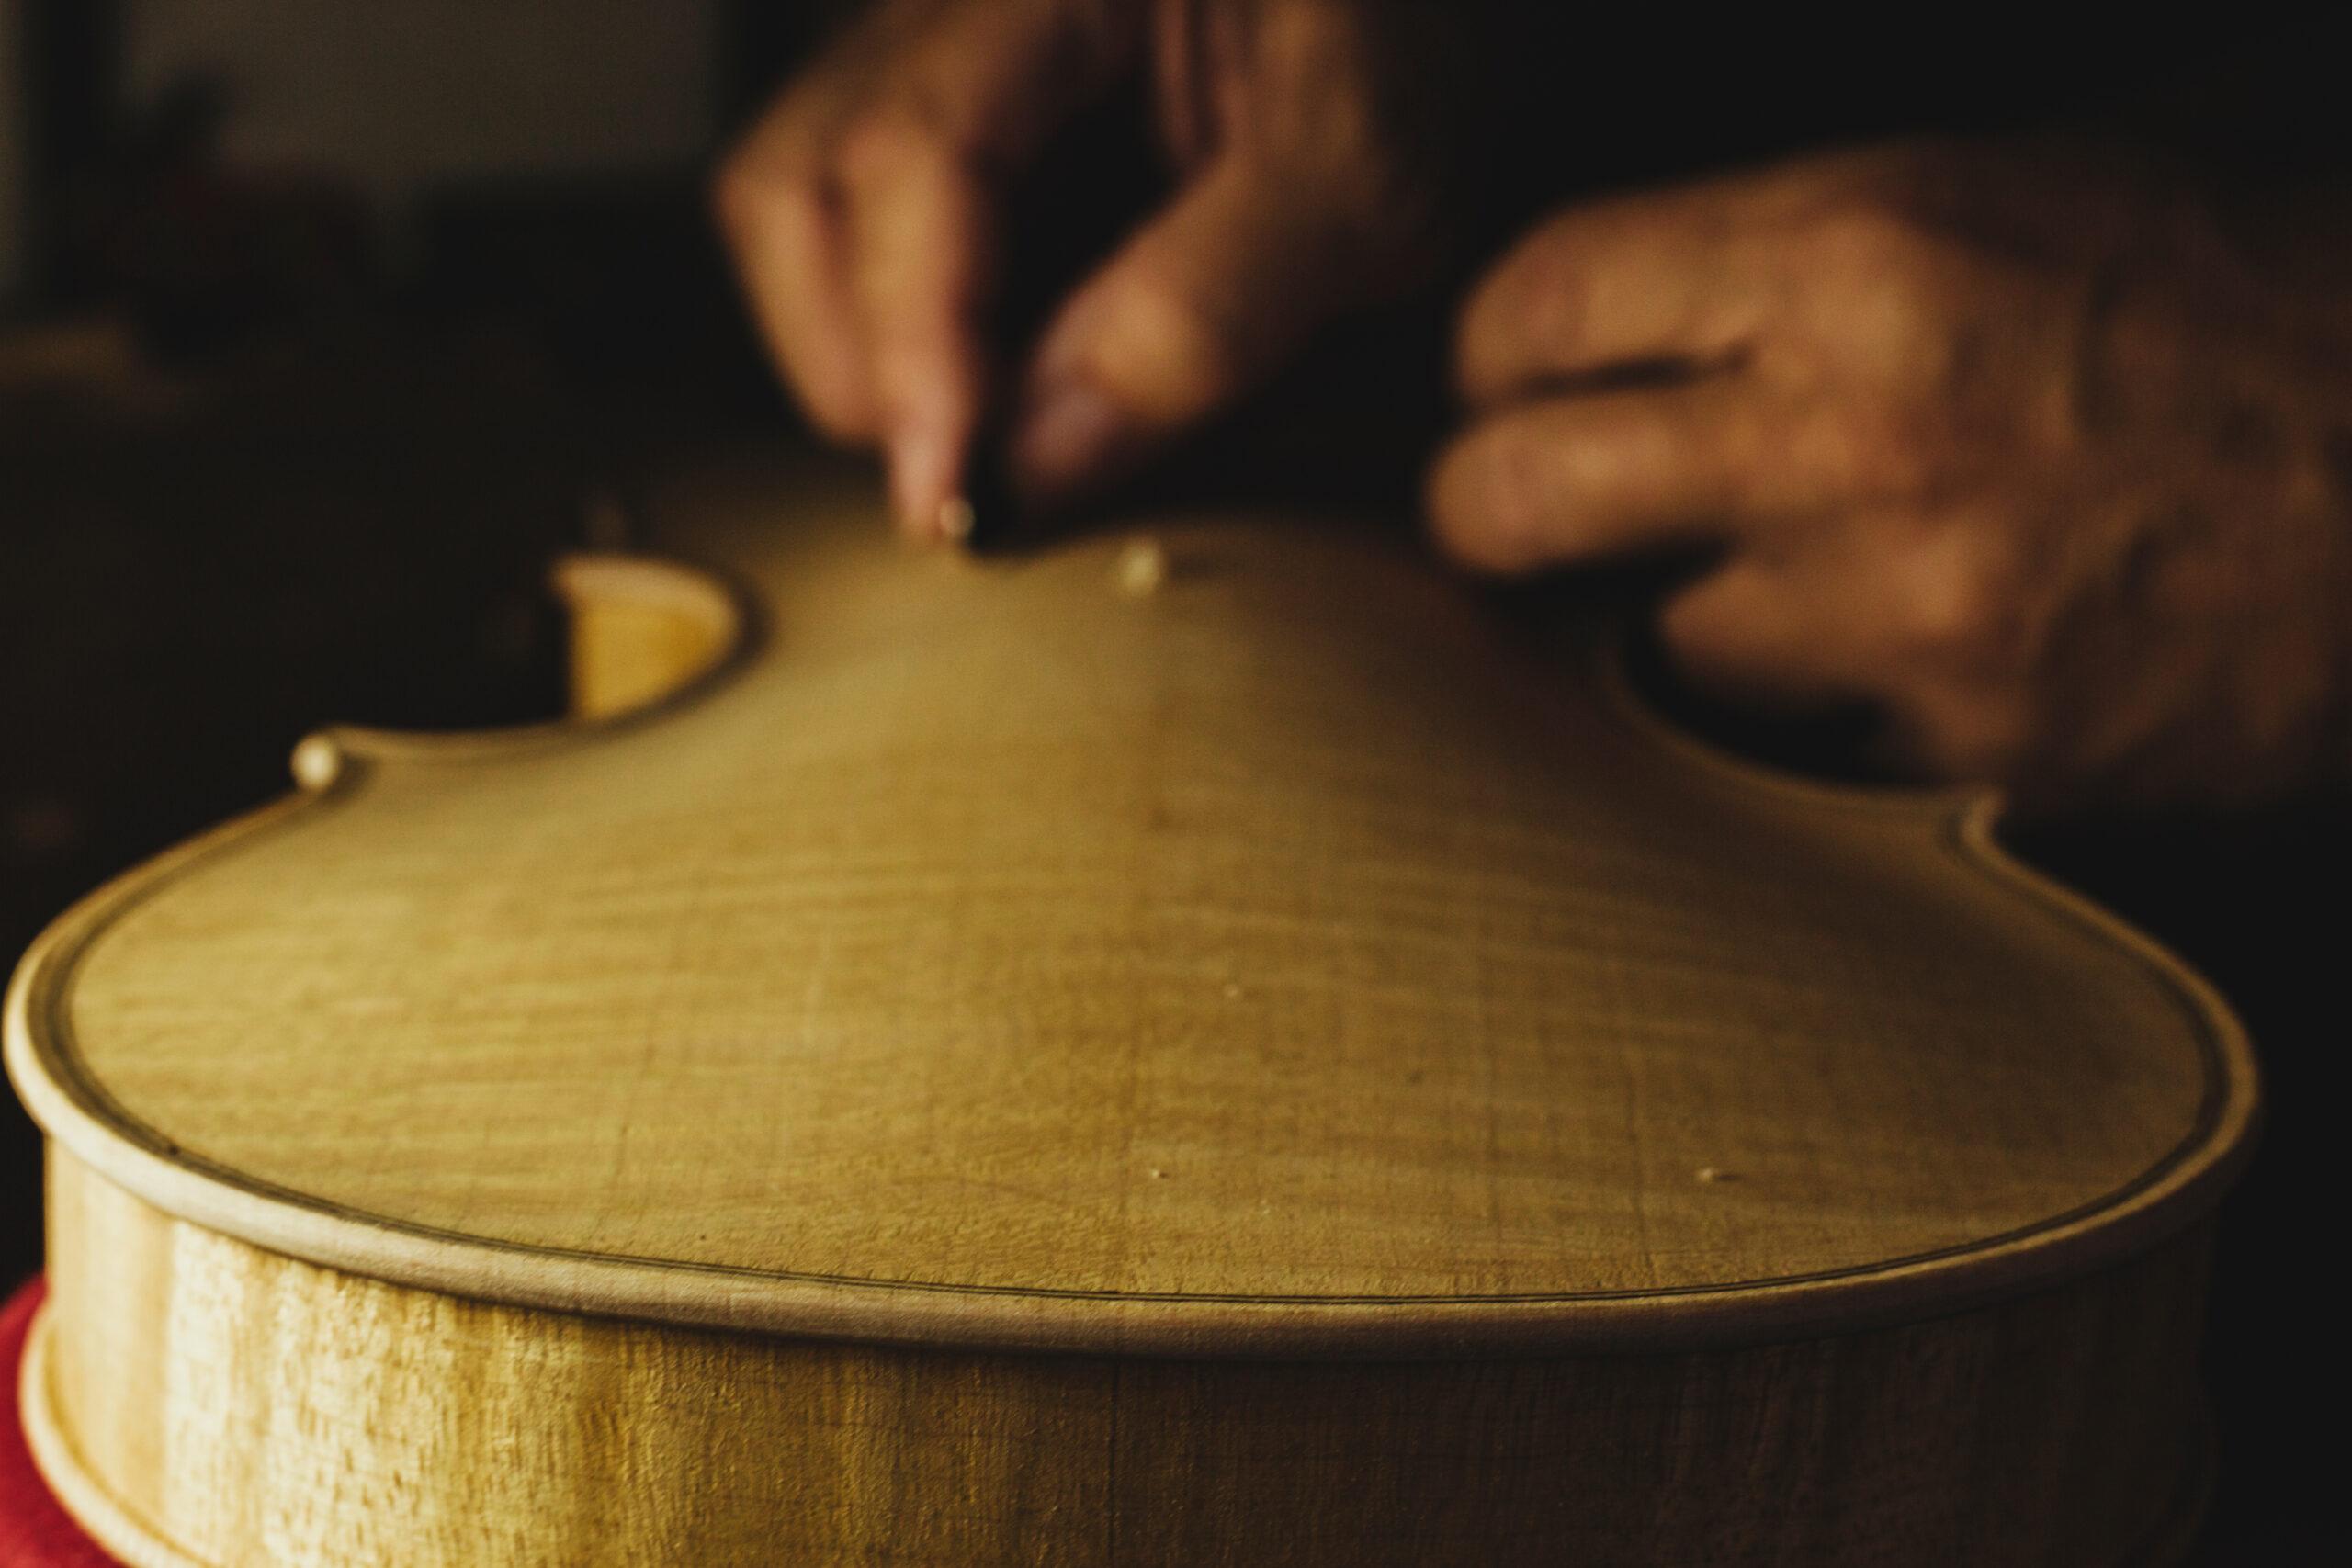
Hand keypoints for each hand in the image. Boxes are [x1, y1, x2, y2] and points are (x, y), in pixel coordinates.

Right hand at [716, 0, 1457, 540]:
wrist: (1434, 9)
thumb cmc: (1416, 58)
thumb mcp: (1368, 186)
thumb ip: (1207, 312)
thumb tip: (1030, 469)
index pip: (914, 154)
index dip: (919, 346)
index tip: (953, 500)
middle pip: (797, 183)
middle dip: (861, 365)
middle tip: (967, 492)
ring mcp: (938, 48)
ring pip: (792, 205)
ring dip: (856, 355)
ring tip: (974, 448)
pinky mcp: (952, 113)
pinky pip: (853, 223)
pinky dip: (896, 330)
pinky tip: (990, 396)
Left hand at [1430, 139, 2351, 811]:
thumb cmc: (2232, 302)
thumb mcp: (2002, 197)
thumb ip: (1784, 260)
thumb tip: (1605, 326)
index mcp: (1861, 247)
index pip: (1542, 302)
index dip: (1486, 355)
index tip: (1493, 385)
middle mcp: (1854, 426)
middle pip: (1518, 493)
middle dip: (1484, 510)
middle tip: (1501, 516)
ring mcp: (1907, 602)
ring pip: (1643, 645)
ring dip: (1663, 622)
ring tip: (1751, 583)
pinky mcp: (1966, 742)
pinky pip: (1788, 743)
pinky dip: (1793, 709)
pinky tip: (1865, 656)